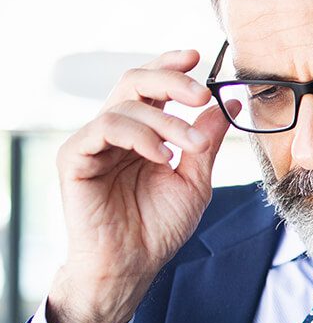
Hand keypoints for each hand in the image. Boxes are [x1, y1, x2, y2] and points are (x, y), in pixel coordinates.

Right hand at [47, 49, 229, 322]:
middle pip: (136, 81)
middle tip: (201, 94)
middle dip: (172, 81)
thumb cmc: (158, 228)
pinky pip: (104, 127)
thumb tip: (228, 105)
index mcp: (143, 131)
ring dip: (165, 120)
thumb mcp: (195, 180)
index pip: (153, 84)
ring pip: (125, 104)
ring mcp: (93, 141)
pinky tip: (161, 155)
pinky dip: (138, 135)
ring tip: (189, 146)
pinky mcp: (75, 157)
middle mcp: (116, 130)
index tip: (198, 57)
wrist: (132, 265)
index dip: (172, 65)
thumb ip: (207, 141)